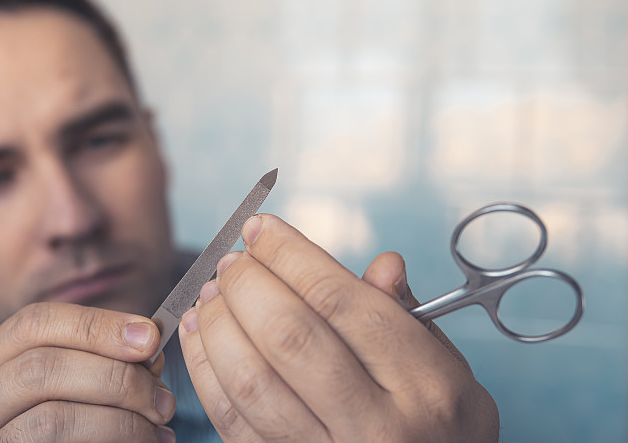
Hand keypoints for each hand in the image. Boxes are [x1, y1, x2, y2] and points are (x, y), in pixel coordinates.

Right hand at [0, 302, 176, 441]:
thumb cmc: (74, 433)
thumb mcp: (80, 387)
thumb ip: (106, 362)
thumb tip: (148, 341)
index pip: (36, 322)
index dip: (97, 325)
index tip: (150, 339)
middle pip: (42, 367)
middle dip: (115, 377)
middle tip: (163, 398)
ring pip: (51, 418)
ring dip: (119, 420)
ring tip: (157, 427)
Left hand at [179, 214, 498, 442]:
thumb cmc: (438, 427)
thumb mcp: (449, 370)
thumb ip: (407, 316)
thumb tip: (381, 264)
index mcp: (422, 385)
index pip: (341, 301)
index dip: (290, 254)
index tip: (261, 228)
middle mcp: (374, 426)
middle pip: (289, 336)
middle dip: (248, 284)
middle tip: (233, 260)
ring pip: (250, 380)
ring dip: (219, 323)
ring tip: (211, 292)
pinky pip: (229, 419)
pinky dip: (203, 369)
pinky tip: (201, 333)